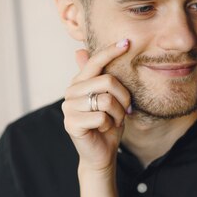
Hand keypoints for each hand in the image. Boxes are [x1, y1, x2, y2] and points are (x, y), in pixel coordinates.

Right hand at [62, 39, 131, 172]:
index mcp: (80, 82)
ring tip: (113, 121)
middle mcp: (71, 91)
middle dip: (123, 97)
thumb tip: (79, 51)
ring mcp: (69, 107)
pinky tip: (103, 129)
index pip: (95, 61)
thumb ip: (101, 78)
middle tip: (125, 110)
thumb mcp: (109, 100)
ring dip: (117, 114)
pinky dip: (109, 125)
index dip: (111, 51)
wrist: (101, 154)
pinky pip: (101, 117)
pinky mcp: (71, 122)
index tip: (127, 43)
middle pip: (107, 81)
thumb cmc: (107, 126)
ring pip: (106, 100)